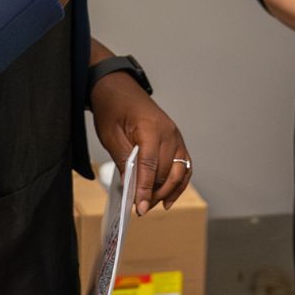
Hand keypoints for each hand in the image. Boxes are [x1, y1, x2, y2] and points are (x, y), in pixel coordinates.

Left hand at [90, 72, 192, 215]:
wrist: (118, 87)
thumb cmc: (113, 107)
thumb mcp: (110, 135)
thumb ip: (123, 160)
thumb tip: (131, 186)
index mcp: (151, 128)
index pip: (150, 166)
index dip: (145, 189)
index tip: (139, 207)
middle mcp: (169, 132)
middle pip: (166, 171)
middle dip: (154, 192)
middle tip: (140, 208)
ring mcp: (176, 135)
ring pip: (179, 171)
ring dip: (167, 191)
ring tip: (152, 204)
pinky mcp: (177, 139)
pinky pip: (184, 165)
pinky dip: (179, 182)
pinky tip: (168, 197)